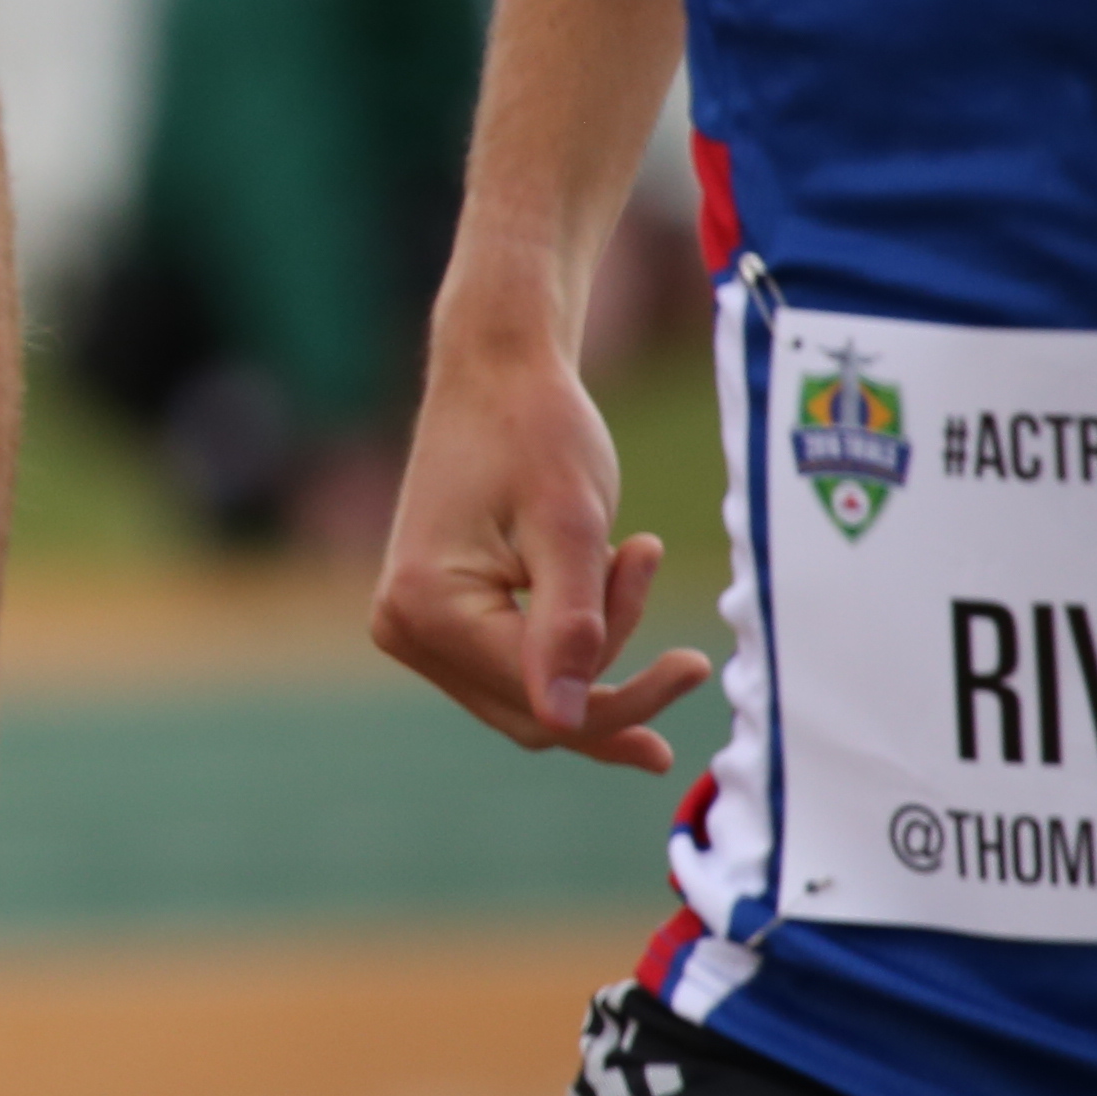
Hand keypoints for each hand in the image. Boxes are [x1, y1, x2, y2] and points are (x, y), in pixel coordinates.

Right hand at [371, 324, 707, 772]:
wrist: (494, 374)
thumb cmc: (536, 431)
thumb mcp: (571, 526)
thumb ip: (570, 626)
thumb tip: (564, 722)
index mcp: (426, 606)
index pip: (539, 696)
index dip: (624, 683)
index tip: (694, 650)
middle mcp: (402, 628)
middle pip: (530, 713)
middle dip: (611, 676)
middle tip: (684, 642)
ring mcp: (411, 628)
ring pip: (526, 698)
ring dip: (595, 650)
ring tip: (633, 560)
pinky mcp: (433, 620)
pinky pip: (513, 670)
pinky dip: (571, 641)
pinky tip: (609, 579)